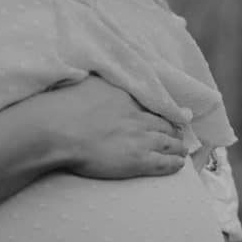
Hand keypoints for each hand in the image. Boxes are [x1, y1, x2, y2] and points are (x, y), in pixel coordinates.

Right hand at [48, 73, 190, 178]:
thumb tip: (104, 76)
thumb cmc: (65, 107)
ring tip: (182, 150)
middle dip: (173, 130)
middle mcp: (138, 117)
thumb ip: (102, 83)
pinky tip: (179, 164)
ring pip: (168, 143)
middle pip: (164, 124)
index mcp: (126, 98)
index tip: (169, 113)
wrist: (59, 130)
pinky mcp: (138, 160)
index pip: (151, 104)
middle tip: (178, 134)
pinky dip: (174, 163)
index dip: (162, 111)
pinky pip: (164, 163)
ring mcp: (140, 139)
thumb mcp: (88, 83)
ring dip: (177, 147)